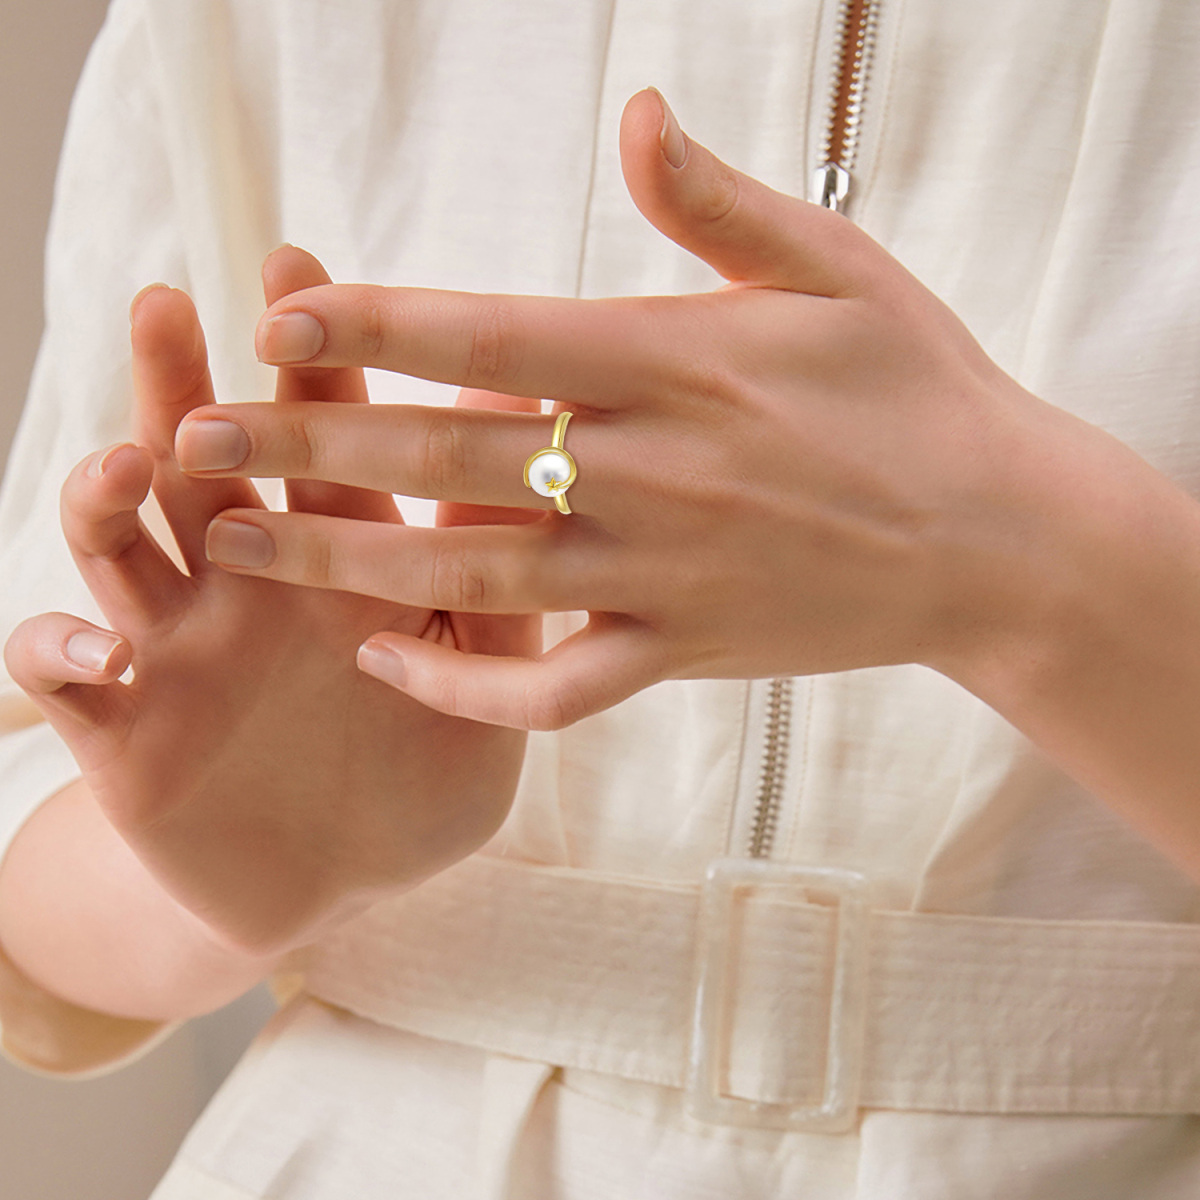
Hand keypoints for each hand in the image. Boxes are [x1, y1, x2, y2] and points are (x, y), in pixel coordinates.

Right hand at [2, 247, 538, 957]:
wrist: (344, 885)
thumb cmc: (423, 779)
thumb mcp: (482, 690)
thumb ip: (501, 591)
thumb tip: (533, 465)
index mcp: (341, 561)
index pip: (322, 438)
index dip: (312, 360)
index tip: (301, 266)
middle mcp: (250, 584)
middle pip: (203, 460)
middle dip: (182, 384)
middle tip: (171, 308)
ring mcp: (179, 648)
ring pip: (118, 543)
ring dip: (107, 492)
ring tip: (131, 463)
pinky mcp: (122, 726)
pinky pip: (61, 671)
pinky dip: (62, 651)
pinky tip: (103, 653)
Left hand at [173, 89, 1087, 730]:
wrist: (998, 537)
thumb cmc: (917, 390)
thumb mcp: (836, 266)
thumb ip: (717, 203)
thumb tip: (635, 116)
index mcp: (677, 360)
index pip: (492, 332)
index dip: (375, 325)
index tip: (275, 320)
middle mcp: (655, 469)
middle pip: (453, 457)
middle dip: (313, 447)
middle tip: (197, 442)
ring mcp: (666, 571)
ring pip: (479, 574)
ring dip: (349, 562)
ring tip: (243, 550)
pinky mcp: (683, 649)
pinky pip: (558, 683)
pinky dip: (470, 684)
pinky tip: (390, 661)